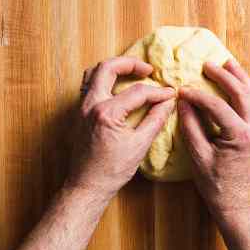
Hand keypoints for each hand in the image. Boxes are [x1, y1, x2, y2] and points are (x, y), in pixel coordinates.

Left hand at [67, 57, 175, 198]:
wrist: (87, 185)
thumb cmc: (112, 170)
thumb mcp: (140, 145)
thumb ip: (155, 119)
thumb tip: (167, 102)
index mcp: (107, 113)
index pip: (137, 92)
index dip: (157, 92)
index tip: (170, 93)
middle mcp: (90, 105)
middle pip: (108, 68)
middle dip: (130, 64)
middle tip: (148, 69)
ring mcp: (81, 107)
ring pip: (94, 73)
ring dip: (113, 68)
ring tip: (131, 72)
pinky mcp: (79, 112)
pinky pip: (88, 85)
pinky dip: (103, 79)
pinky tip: (116, 86)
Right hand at [176, 60, 249, 218]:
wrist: (236, 204)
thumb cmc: (215, 185)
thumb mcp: (198, 156)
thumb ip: (191, 126)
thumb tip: (184, 102)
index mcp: (241, 136)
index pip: (217, 105)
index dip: (198, 95)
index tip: (183, 89)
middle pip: (242, 93)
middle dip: (225, 76)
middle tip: (209, 64)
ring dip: (241, 79)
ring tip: (229, 64)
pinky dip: (248, 92)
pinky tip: (240, 86)